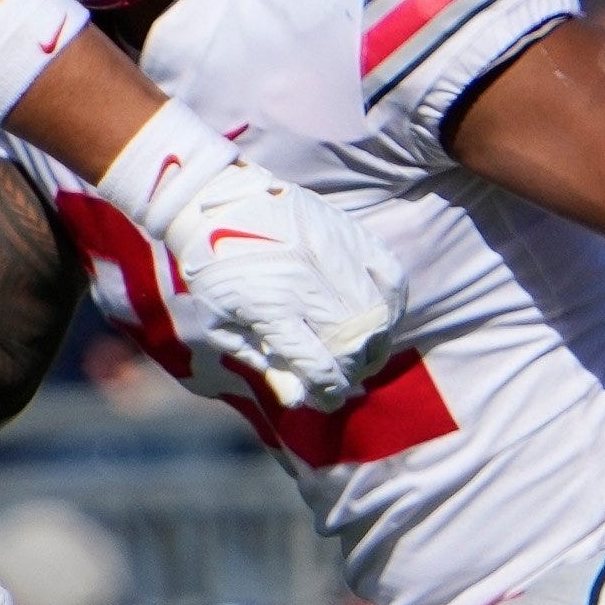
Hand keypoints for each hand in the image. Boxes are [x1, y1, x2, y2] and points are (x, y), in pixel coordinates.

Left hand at [144, 149, 403, 409]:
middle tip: (343, 380)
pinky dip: (392, 306)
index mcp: (272, 305)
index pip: (318, 365)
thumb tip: (298, 398)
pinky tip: (379, 321)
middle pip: (353, 344)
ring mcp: (334, 252)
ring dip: (376, 345)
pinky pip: (391, 277)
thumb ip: (261, 361)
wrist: (215, 202)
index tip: (325, 401)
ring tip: (363, 357)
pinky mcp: (350, 233)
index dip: (327, 393)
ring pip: (378, 315)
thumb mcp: (221, 324)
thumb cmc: (212, 270)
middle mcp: (308, 279)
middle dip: (352, 372)